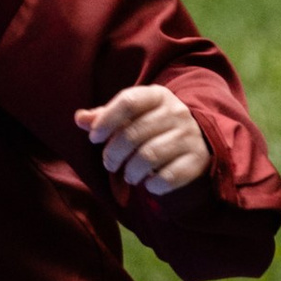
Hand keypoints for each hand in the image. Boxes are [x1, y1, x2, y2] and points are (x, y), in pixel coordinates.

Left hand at [75, 83, 209, 197]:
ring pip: (149, 157)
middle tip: (109, 164)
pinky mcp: (198, 160)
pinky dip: (153, 185)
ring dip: (131, 171)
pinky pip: (169, 177)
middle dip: (114, 154)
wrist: (201, 136)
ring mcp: (189, 136)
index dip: (106, 120)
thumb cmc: (154, 124)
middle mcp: (176, 112)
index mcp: (157, 95)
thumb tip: (79, 119)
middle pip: (134, 133)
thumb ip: (105, 117)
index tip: (93, 138)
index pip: (128, 101)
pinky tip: (149, 184)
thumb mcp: (133, 114)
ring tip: (128, 176)